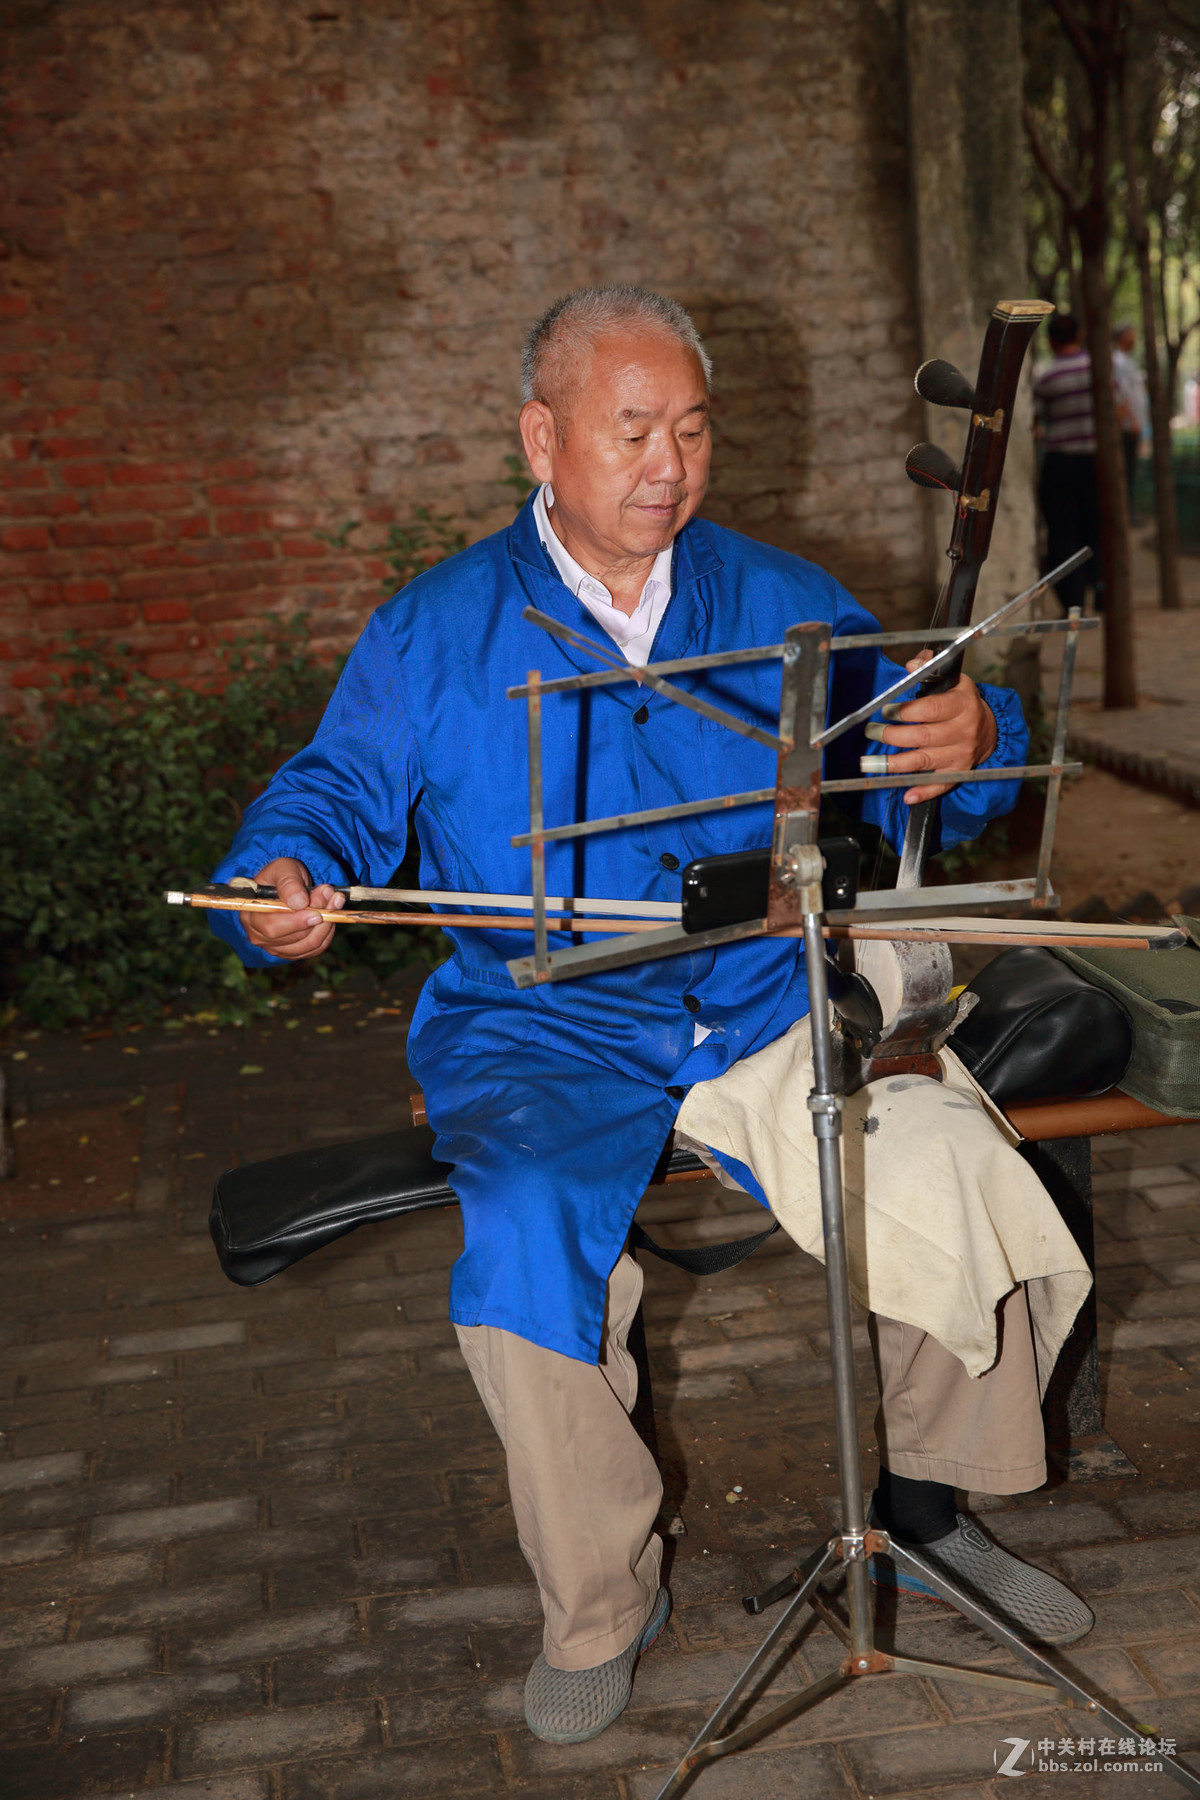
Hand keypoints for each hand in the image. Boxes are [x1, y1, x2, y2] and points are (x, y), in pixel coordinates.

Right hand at [241, 857, 344, 959]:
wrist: (288, 885)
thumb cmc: (281, 876)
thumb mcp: (283, 869)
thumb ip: (289, 883)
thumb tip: (299, 902)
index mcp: (251, 915)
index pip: (272, 927)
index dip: (296, 922)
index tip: (317, 912)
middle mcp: (260, 936)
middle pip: (293, 938)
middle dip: (317, 919)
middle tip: (331, 895)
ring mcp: (276, 947)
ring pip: (309, 944)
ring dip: (327, 923)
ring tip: (335, 899)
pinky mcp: (293, 952)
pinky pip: (316, 948)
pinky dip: (328, 931)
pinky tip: (331, 913)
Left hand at [874, 653, 997, 803]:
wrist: (989, 729)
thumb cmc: (962, 702)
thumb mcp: (953, 681)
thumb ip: (930, 669)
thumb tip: (911, 665)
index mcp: (962, 704)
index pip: (931, 708)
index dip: (905, 711)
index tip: (885, 710)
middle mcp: (963, 730)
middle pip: (923, 736)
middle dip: (892, 735)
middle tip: (872, 731)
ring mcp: (961, 754)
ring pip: (924, 761)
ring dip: (895, 764)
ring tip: (870, 763)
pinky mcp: (959, 771)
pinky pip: (941, 784)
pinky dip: (923, 791)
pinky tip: (907, 795)